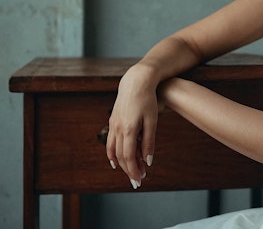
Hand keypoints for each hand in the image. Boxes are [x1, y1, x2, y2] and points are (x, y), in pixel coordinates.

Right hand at [106, 64, 158, 188]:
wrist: (136, 81)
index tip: (140, 179)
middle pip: (121, 156)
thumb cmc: (148, 100)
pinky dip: (112, 154)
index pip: (129, 157)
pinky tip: (115, 161)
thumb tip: (148, 161)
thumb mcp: (152, 121)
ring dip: (122, 164)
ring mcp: (113, 125)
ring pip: (114, 151)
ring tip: (131, 172)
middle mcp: (118, 129)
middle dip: (129, 170)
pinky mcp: (113, 121)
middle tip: (138, 180)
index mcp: (129, 129)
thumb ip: (149, 142)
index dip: (134, 170)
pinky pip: (110, 142)